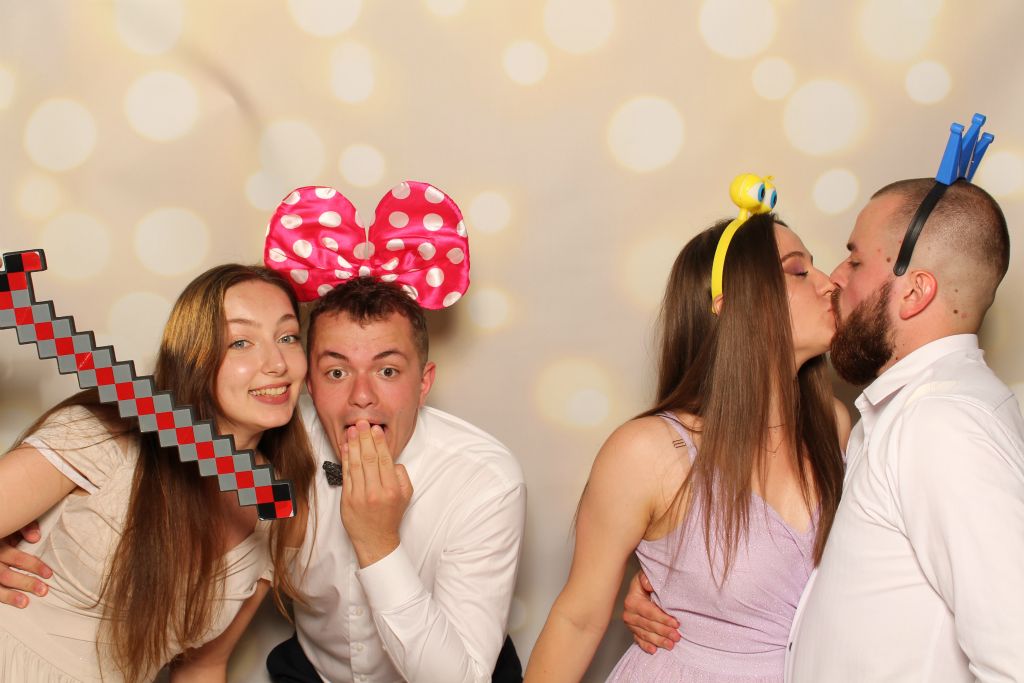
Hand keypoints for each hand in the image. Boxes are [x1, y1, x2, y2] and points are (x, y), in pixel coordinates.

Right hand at [1, 521, 51, 607]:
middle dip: (25, 583)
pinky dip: (3, 597)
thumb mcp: (12, 526)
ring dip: (9, 596)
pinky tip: (14, 603)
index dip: (32, 565)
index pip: (14, 557)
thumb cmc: (5, 529)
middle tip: (43, 590)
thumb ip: (25, 527)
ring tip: (25, 603)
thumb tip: (35, 538)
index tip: (48, 574)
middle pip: (4, 575)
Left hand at [340, 420, 412, 567]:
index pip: (384, 459)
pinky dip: (345, 459)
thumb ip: (402, 475)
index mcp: (391, 489)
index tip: (375, 429)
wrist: (375, 540)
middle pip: (369, 458)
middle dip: (365, 438)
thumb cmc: (391, 516)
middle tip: (362, 422)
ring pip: (356, 464)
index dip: (379, 442)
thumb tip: (392, 460)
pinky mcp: (347, 499)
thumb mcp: (406, 495)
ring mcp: (359, 495)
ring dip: (354, 445)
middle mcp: (375, 491)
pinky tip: (346, 447)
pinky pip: (346, 474)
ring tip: (352, 430)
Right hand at [622, 570, 679, 653]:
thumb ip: (647, 579)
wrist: (640, 589)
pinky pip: (639, 640)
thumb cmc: (646, 583)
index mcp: (632, 601)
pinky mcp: (632, 631)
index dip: (663, 618)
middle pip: (648, 625)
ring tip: (671, 645)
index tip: (676, 623)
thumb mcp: (645, 577)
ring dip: (658, 641)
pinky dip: (646, 646)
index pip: (649, 612)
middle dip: (663, 632)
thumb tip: (649, 584)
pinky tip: (654, 650)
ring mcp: (630, 624)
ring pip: (645, 635)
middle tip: (677, 636)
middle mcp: (629, 613)